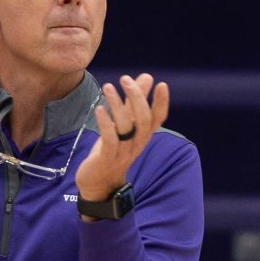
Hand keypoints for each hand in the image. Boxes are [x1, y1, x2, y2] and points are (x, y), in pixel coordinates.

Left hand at [73, 73, 171, 203]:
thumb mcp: (124, 124)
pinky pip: (109, 140)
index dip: (162, 103)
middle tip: (125, 79)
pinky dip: (105, 123)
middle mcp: (136, 143)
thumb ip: (133, 102)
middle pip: (143, 120)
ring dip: (117, 105)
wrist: (98, 183)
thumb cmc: (111, 150)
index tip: (162, 84)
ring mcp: (122, 152)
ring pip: (126, 127)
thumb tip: (148, 77)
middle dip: (136, 98)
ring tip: (108, 87)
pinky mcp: (106, 158)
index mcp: (142, 136)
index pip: (158, 119)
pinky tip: (99, 109)